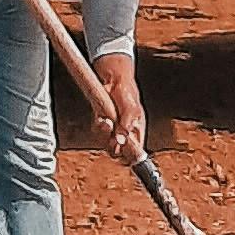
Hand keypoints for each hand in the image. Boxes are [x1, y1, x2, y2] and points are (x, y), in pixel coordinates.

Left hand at [89, 41, 150, 160]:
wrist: (112, 77)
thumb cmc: (127, 92)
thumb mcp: (131, 109)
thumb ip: (127, 125)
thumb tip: (122, 140)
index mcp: (137, 129)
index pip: (136, 150)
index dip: (132, 157)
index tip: (126, 156)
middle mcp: (125, 131)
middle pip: (120, 150)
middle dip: (114, 146)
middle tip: (113, 139)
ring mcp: (113, 127)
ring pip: (106, 142)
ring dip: (104, 134)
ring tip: (106, 121)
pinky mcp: (101, 121)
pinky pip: (98, 131)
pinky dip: (97, 126)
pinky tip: (100, 117)